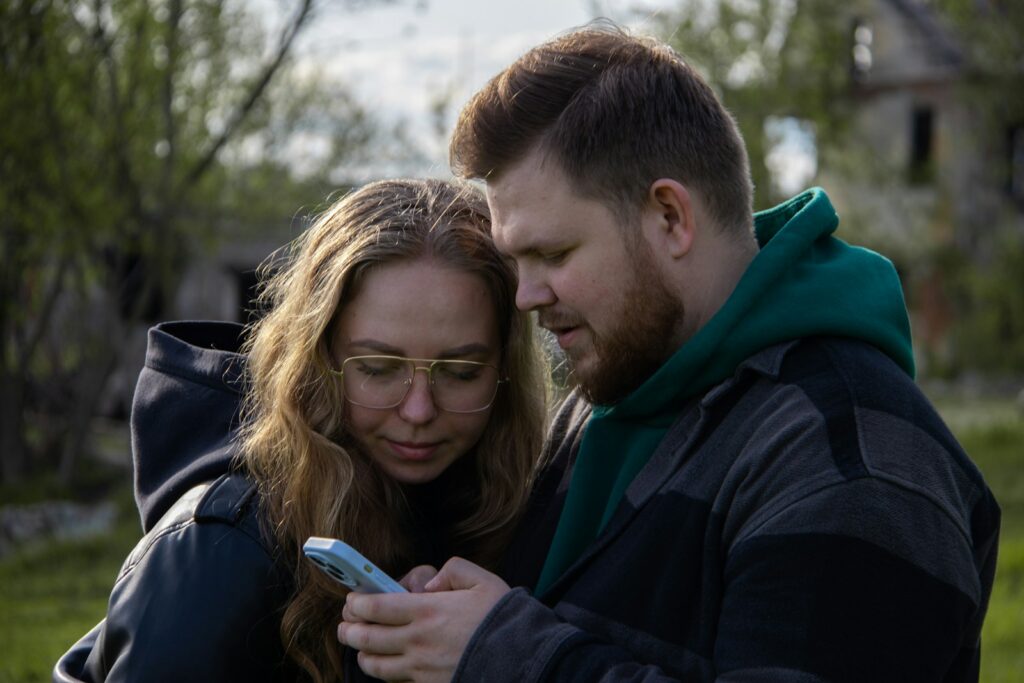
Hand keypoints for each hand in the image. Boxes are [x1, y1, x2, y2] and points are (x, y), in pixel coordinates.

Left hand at [337, 557, 510, 682]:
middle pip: (366, 637)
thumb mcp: (481, 579)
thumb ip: (451, 570)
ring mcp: (421, 668)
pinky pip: (395, 682)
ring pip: (375, 665)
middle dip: (348, 629)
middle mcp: (418, 641)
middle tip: (346, 624)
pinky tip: (386, 665)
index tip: (353, 600)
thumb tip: (424, 583)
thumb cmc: (502, 617)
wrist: (522, 658)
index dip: (357, 603)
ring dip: (361, 653)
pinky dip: (384, 673)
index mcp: (427, 610)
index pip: (375, 606)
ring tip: (359, 645)